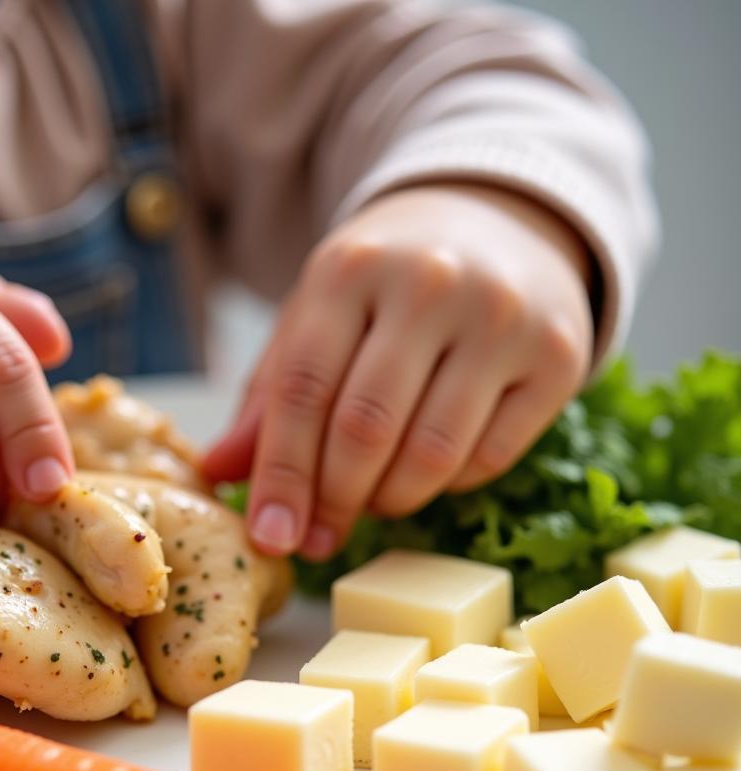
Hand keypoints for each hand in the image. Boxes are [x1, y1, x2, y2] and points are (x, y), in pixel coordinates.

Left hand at [204, 184, 592, 558]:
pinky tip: (428, 471)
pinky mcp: (558, 356)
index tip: (271, 535)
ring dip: (390, 501)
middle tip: (319, 536)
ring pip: (431, 454)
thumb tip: (223, 473)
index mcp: (350, 268)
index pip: (302, 391)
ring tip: (371, 501)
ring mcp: (502, 317)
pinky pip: (489, 458)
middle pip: (364, 429)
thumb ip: (269, 395)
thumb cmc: (387, 285)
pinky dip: (447, 485)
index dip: (282, 475)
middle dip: (333, 500)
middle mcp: (430, 283)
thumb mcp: (317, 318)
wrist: (498, 225)